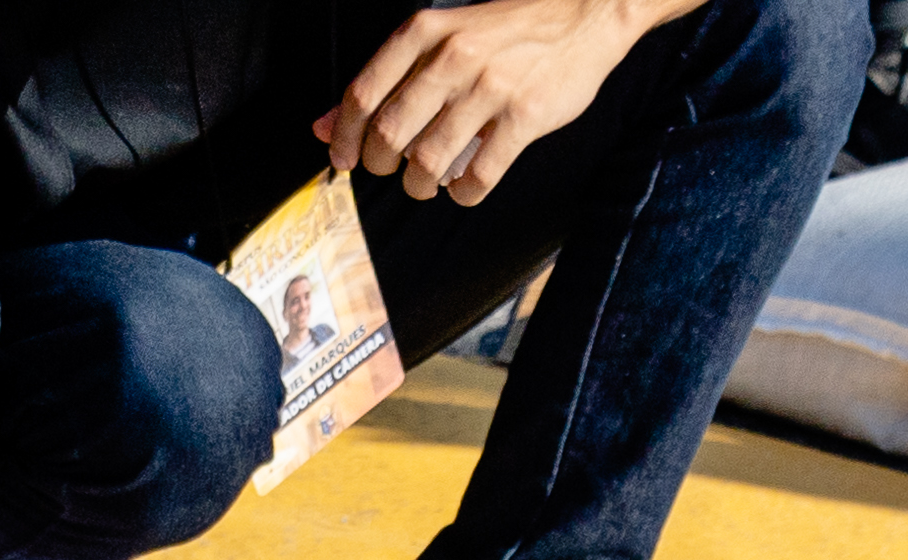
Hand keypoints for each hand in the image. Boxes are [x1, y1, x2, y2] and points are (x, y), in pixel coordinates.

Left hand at [317, 0, 685, 205]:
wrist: (583, 14)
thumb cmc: (505, 31)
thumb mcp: (440, 38)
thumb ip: (387, 78)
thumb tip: (324, 127)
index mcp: (425, 31)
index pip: (363, 93)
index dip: (345, 137)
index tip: (343, 160)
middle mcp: (453, 56)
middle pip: (390, 133)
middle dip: (381, 165)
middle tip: (392, 170)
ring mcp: (490, 86)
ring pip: (428, 160)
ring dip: (418, 186)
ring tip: (424, 184)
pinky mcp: (526, 115)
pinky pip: (480, 174)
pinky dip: (464, 193)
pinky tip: (464, 189)